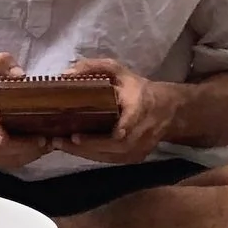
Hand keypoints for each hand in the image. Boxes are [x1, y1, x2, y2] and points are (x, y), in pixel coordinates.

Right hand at [0, 51, 49, 172]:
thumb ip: (1, 63)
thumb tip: (20, 74)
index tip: (6, 137)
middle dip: (23, 145)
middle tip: (46, 140)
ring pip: (0, 157)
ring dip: (25, 154)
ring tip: (44, 146)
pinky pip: (0, 163)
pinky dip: (19, 160)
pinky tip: (33, 152)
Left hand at [61, 57, 184, 164]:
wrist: (166, 109)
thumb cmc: (136, 88)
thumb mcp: (118, 71)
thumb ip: (93, 67)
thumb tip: (65, 74)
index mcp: (139, 105)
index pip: (134, 119)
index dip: (124, 127)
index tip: (113, 133)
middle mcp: (143, 129)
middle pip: (119, 143)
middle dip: (90, 143)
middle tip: (61, 140)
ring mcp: (141, 146)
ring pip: (115, 155)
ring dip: (86, 152)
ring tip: (61, 145)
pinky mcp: (137, 156)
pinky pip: (114, 159)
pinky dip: (93, 156)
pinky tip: (75, 150)